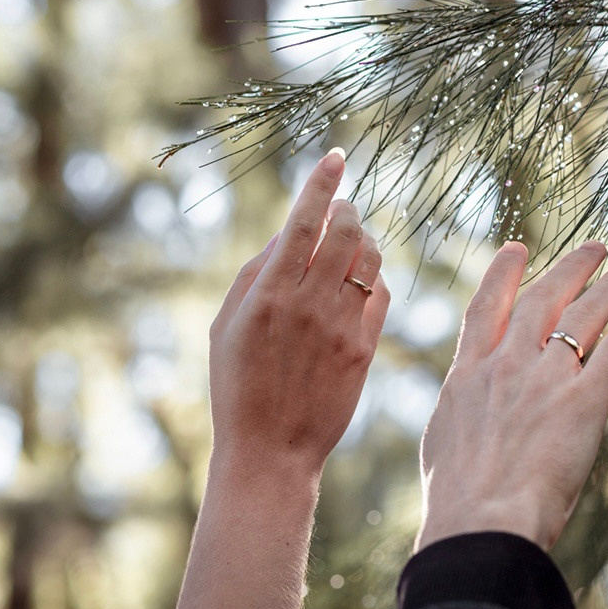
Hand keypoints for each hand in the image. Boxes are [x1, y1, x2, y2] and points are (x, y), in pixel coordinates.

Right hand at [208, 148, 389, 477]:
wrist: (271, 451)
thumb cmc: (237, 387)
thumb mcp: (226, 326)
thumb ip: (255, 272)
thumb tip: (288, 230)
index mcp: (269, 294)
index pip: (303, 222)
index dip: (322, 185)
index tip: (336, 157)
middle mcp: (309, 305)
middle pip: (345, 233)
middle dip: (347, 208)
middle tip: (343, 205)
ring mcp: (342, 327)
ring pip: (370, 260)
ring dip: (365, 240)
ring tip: (351, 242)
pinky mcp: (365, 349)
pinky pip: (381, 295)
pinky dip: (373, 277)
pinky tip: (361, 280)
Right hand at [416, 240, 607, 550]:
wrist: (481, 519)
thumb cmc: (458, 500)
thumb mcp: (444, 443)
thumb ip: (462, 413)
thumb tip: (464, 411)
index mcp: (468, 374)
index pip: (486, 307)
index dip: (503, 274)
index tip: (517, 249)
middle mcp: (507, 364)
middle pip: (542, 298)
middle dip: (570, 268)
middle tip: (593, 247)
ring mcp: (546, 376)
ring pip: (584, 313)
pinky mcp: (584, 397)